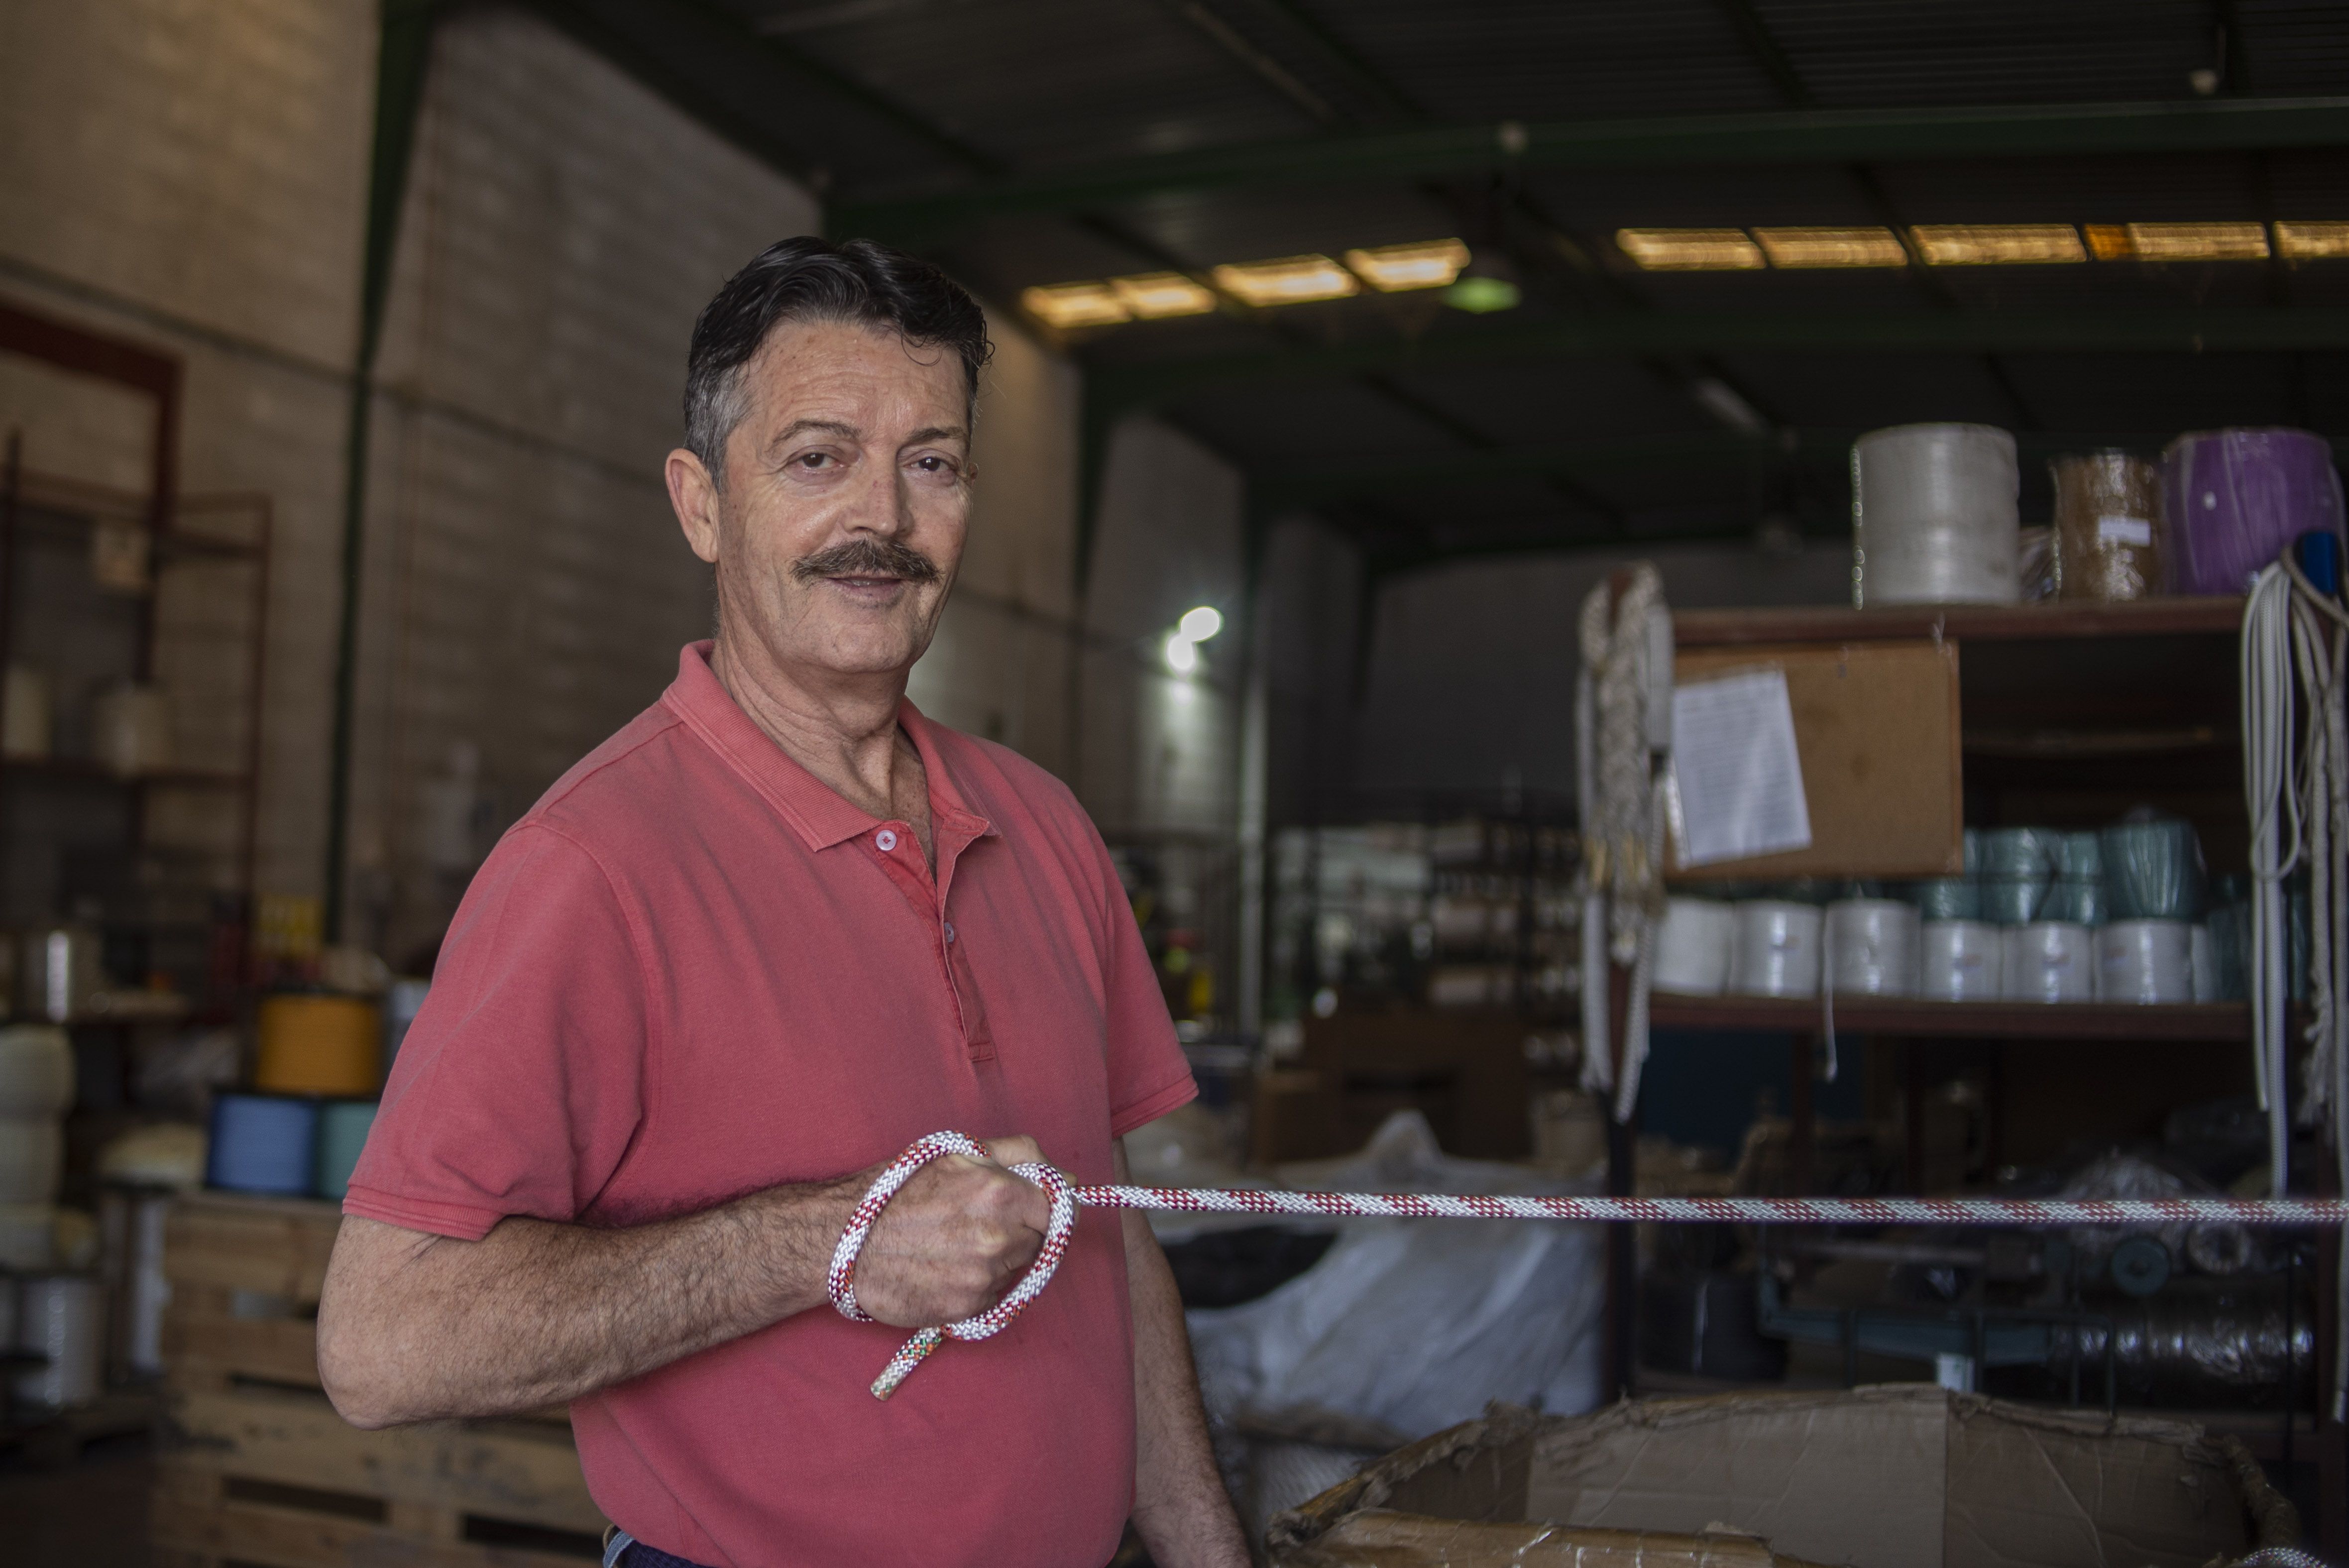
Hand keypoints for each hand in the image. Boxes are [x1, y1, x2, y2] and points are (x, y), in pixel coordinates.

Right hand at [847, 1135, 1051, 1327]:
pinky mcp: (967, 1308)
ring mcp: (983, 1277)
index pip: (1059, 1210)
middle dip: (1017, 1231)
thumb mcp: (957, 1152)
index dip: (1047, 1209)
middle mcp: (999, 1238)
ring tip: (951, 1243)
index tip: (1032, 1210)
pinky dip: (975, 1283)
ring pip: (1014, 1268)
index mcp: (1001, 1192)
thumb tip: (1069, 1178)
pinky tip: (943, 1267)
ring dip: (994, 1258)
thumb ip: (1020, 1156)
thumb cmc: (897, 1190)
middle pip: (1037, 1240)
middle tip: (975, 1223)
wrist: (844, 1241)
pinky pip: (991, 1294)